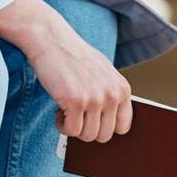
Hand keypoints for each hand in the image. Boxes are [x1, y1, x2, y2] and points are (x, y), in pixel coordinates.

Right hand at [0, 0, 132, 142]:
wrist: (52, 41)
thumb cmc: (75, 56)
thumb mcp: (104, 73)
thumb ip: (110, 95)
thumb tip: (110, 124)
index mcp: (122, 89)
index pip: (123, 127)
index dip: (105, 127)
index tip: (93, 121)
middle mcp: (112, 95)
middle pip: (104, 136)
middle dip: (87, 130)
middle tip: (76, 116)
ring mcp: (94, 99)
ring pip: (87, 136)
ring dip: (74, 128)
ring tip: (67, 112)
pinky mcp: (75, 101)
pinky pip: (70, 130)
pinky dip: (62, 125)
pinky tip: (59, 110)